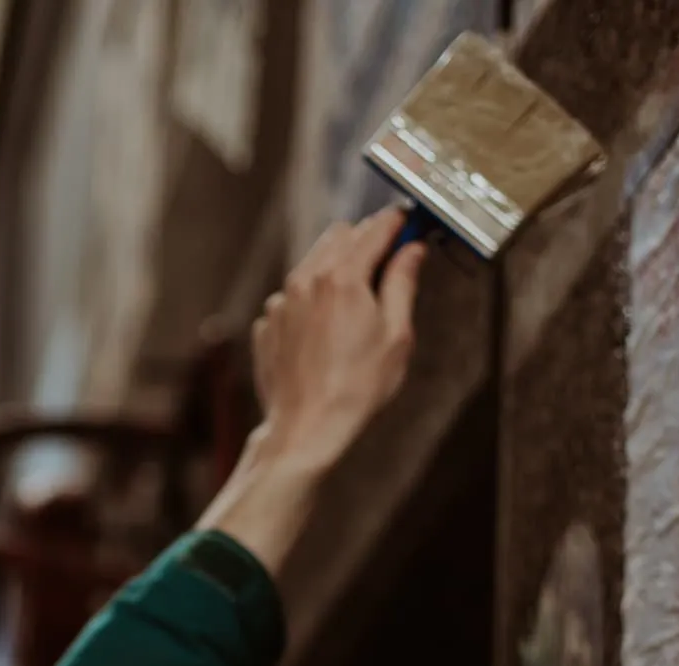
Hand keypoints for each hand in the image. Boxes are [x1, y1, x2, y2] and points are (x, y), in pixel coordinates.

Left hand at [198, 208, 426, 573]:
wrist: (307, 429)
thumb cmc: (357, 389)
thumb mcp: (397, 336)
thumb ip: (402, 284)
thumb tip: (412, 250)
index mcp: (342, 278)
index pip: (374, 230)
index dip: (397, 223)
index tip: (409, 223)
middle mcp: (305, 280)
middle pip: (340, 237)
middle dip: (366, 241)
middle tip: (388, 262)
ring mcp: (280, 302)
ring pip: (312, 263)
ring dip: (337, 268)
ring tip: (357, 302)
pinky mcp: (267, 324)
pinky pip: (293, 296)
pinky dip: (312, 300)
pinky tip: (326, 332)